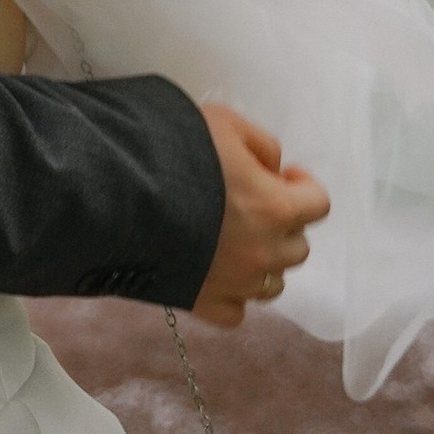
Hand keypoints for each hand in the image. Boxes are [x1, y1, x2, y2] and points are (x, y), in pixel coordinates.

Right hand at [190, 103, 327, 329]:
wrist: (115, 194)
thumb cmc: (170, 154)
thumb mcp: (223, 122)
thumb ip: (261, 143)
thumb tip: (273, 165)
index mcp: (275, 207)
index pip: (318, 204)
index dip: (302, 186)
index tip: (282, 176)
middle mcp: (263, 251)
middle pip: (297, 246)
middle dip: (282, 224)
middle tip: (252, 204)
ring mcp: (235, 283)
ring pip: (273, 283)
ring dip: (262, 261)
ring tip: (233, 240)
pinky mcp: (204, 303)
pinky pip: (235, 311)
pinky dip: (232, 294)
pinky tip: (214, 272)